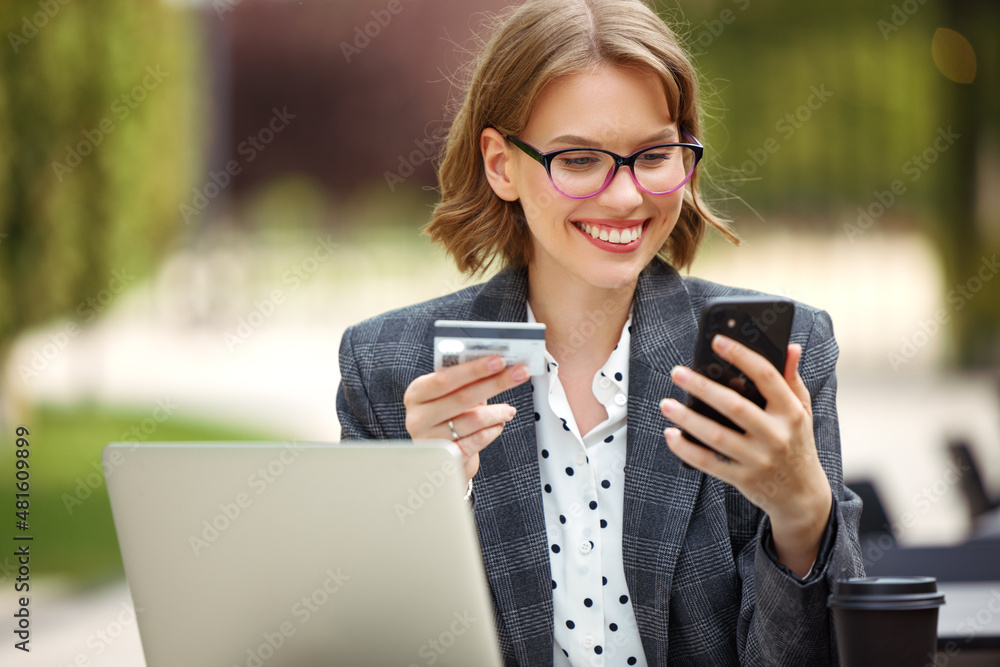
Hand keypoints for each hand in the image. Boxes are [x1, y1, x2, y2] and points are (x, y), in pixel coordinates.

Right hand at [404, 355, 529, 481]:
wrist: (436, 456)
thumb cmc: (445, 417)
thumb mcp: (447, 396)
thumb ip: (464, 382)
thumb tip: (496, 365)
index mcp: (417, 394)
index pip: (445, 378)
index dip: (474, 369)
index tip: (498, 361)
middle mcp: (419, 417)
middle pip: (462, 397)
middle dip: (495, 383)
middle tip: (519, 374)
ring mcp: (430, 439)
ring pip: (473, 420)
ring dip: (497, 412)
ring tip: (509, 410)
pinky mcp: (445, 458)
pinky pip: (476, 441)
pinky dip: (492, 431)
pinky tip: (499, 425)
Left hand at [659, 336, 832, 576]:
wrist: (802, 496)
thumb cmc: (797, 444)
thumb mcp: (802, 411)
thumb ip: (792, 378)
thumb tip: (790, 346)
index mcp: (792, 412)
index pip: (766, 376)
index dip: (741, 355)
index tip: (716, 340)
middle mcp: (776, 435)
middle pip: (734, 405)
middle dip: (702, 387)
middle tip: (677, 372)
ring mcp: (759, 459)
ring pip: (716, 436)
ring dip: (687, 419)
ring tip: (666, 404)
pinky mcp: (743, 478)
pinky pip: (709, 463)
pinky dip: (686, 449)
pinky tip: (671, 434)